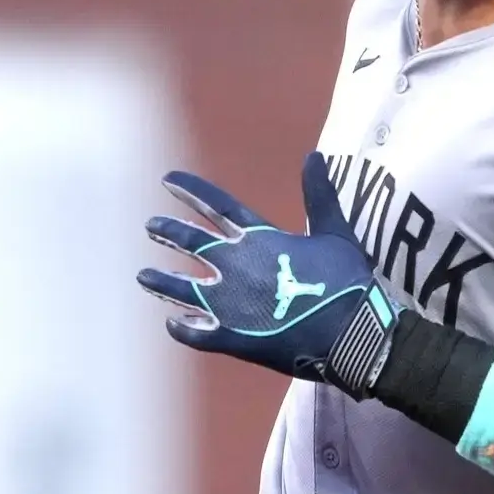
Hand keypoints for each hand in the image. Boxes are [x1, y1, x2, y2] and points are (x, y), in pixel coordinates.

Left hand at [140, 156, 401, 392]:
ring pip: (182, 289)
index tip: (166, 180)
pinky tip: (173, 323)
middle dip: (168, 231)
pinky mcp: (231, 338)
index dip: (190, 190)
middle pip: (190, 242)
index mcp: (258, 239)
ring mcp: (228, 304)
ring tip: (143, 276)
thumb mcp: (335, 232)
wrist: (350, 334)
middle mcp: (235, 266)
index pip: (215, 206)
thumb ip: (319, 194)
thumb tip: (313, 155)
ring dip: (161, 281)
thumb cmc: (346, 283)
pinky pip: (195, 333)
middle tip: (150, 225)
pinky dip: (181, 328)